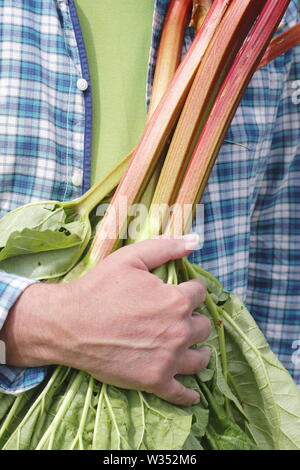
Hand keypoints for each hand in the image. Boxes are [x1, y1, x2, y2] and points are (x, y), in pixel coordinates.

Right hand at [1, 236, 210, 405]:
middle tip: (179, 318)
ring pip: (200, 359)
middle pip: (204, 326)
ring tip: (191, 349)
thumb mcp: (131, 258)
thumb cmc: (99, 288)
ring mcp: (168, 359)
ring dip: (198, 351)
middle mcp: (179, 331)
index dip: (190, 289)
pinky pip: (182, 394)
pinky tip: (192, 394)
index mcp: (176, 300)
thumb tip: (195, 240)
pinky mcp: (155, 381)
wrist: (69, 324)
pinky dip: (189, 395)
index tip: (182, 291)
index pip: (199, 293)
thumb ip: (165, 247)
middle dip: (194, 319)